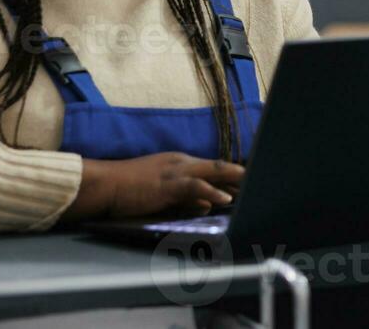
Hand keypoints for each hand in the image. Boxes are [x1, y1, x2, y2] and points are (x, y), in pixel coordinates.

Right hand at [62, 153, 244, 222]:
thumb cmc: (128, 190)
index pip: (213, 168)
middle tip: (263, 179)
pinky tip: (224, 199)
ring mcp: (176, 171)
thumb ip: (185, 198)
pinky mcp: (168, 183)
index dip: (233, 176)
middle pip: (219, 166)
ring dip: (234, 180)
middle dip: (241, 175)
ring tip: (254, 186)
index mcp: (180, 163)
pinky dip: (212, 192)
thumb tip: (208, 205)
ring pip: (213, 172)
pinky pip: (195, 187)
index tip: (251, 181)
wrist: (105, 184)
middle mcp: (182, 163)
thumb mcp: (161, 191)